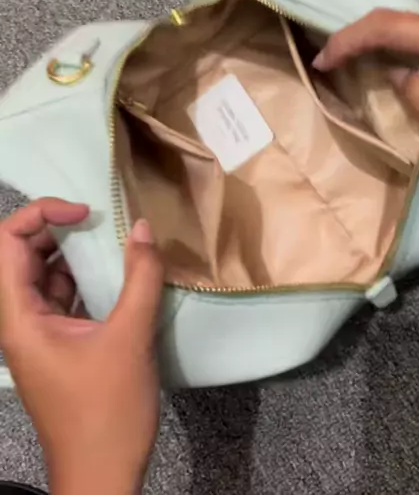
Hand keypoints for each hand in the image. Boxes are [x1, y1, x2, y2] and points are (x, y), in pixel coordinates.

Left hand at [0, 199, 163, 494]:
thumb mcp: (130, 339)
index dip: (40, 214)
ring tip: (112, 239)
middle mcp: (18, 321)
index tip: (85, 212)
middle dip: (57, 228)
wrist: (101, 477)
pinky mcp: (56, 344)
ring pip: (43, 274)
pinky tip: (116, 271)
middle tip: (100, 220)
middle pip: (21, 254)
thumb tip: (143, 228)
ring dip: (73, 252)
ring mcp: (36, 333)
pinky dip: (84, 278)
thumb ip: (140, 278)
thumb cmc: (108, 413)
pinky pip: (61, 296)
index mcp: (18, 317)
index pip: (6, 244)